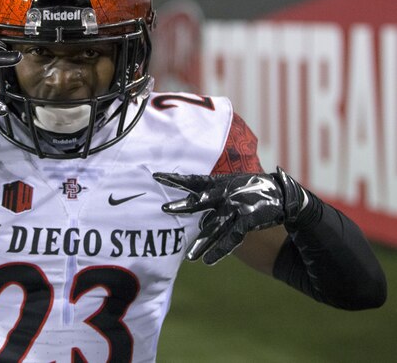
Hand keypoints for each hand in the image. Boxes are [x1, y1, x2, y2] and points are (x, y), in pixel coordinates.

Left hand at [153, 167, 305, 264]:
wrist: (282, 195)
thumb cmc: (250, 190)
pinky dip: (220, 251)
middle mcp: (225, 194)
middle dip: (182, 206)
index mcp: (219, 184)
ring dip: (202, 243)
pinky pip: (231, 239)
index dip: (175, 178)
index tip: (156, 176)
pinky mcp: (248, 221)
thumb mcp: (230, 188)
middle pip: (200, 201)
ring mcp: (236, 208)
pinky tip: (208, 262)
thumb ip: (212, 198)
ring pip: (214, 227)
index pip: (193, 180)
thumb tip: (194, 212)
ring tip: (189, 256)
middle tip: (164, 209)